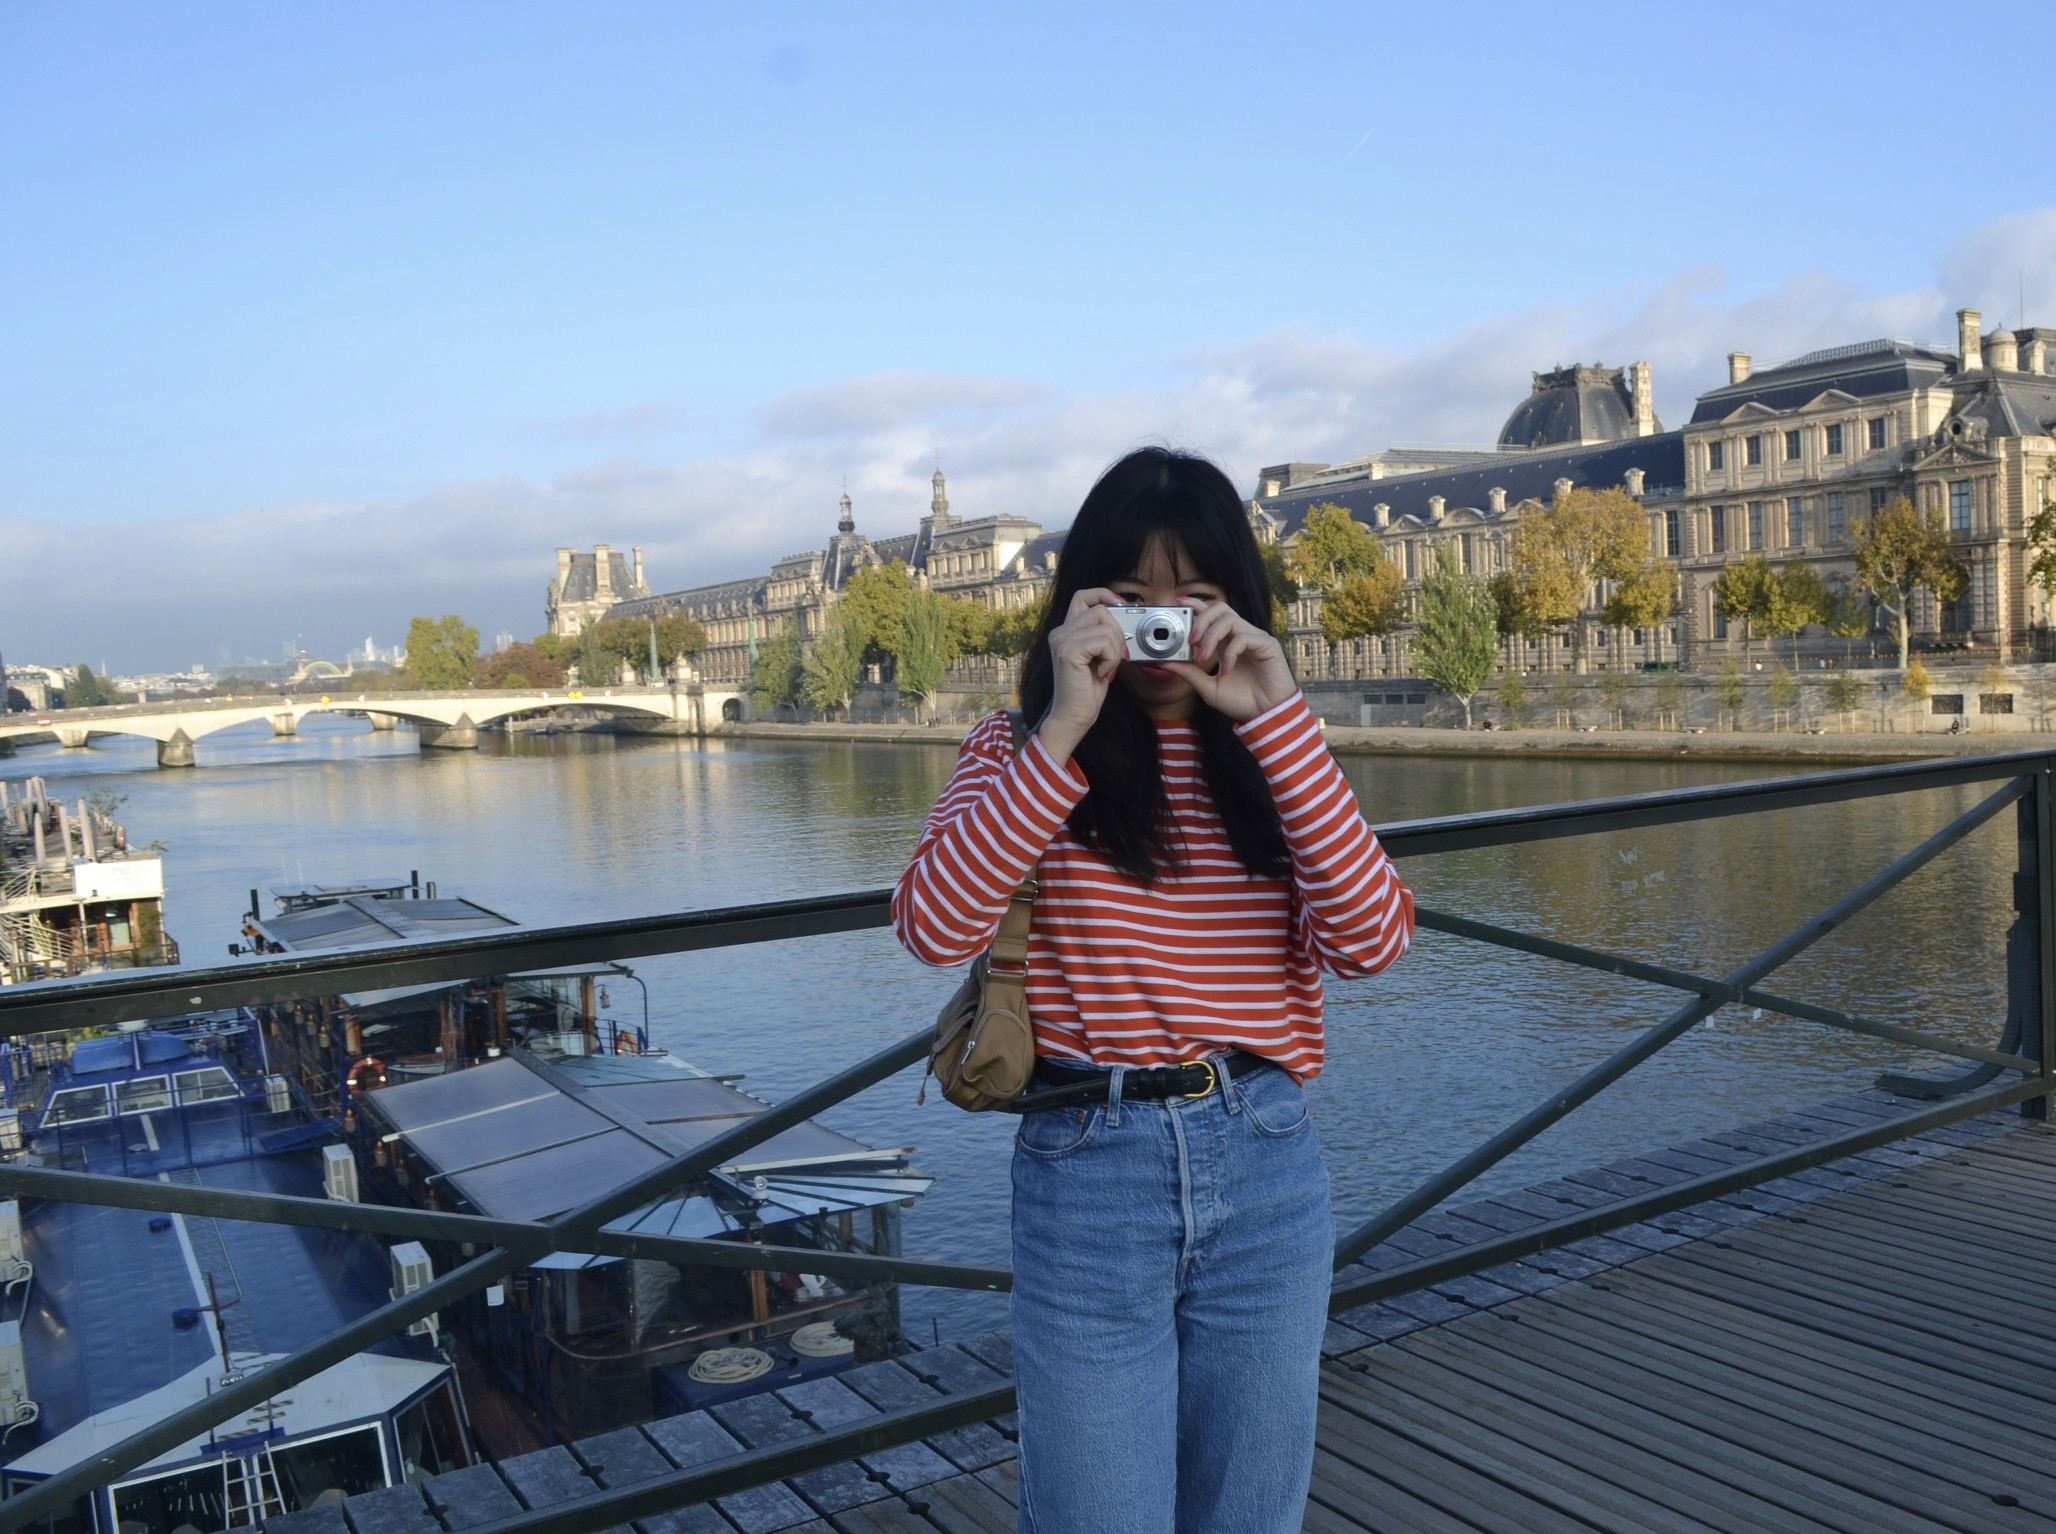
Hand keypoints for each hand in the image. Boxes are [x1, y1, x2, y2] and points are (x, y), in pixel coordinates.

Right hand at [1035, 587, 1126, 762]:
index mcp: (1066, 631)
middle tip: (1114, 658)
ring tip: (1106, 669)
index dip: (1104, 594)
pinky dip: (1111, 659)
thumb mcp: (1100, 657)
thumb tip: (1125, 620)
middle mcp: (1060, 631)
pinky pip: (1104, 642)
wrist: (1073, 717)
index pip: (1083, 596)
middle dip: (1118, 632)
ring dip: (1115, 650)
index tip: (1121, 605)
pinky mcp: (1067, 651)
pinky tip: (1102, 674)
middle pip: (1101, 609)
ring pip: (1105, 625)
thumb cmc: (1086, 691)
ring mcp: (1062, 640)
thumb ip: (1104, 636)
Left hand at [1166, 603, 1297, 721]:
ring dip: (1211, 636)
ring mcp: (1254, 638)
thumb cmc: (1241, 702)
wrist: (1265, 716)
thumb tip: (1165, 663)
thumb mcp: (1208, 688)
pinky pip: (1243, 638)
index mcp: (1226, 643)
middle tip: (1190, 639)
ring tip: (1202, 656)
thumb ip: (1189, 674)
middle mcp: (1240, 636)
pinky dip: (1230, 653)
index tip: (1180, 602)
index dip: (1196, 605)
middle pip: (1220, 608)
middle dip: (1201, 619)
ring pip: (1229, 620)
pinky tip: (1226, 670)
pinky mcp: (1267, 644)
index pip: (1211, 615)